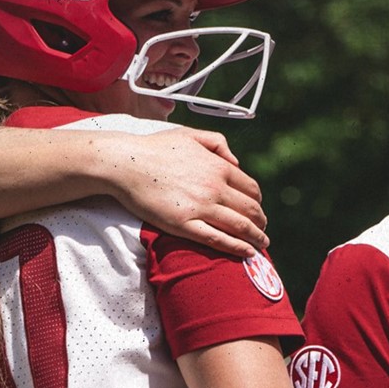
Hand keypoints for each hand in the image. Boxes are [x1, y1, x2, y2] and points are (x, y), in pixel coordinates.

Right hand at [110, 127, 268, 256]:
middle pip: (250, 209)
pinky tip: (247, 253)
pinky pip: (218, 240)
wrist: (125, 164)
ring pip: (239, 226)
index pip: (251, 188)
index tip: (258, 211)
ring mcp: (200, 207)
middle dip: (260, 222)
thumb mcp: (190, 134)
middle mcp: (215, 187)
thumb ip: (218, 143)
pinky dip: (237, 248)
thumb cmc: (155, 148)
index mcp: (218, 167)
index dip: (258, 202)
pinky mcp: (184, 225)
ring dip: (256, 238)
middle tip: (262, 231)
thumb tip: (236, 162)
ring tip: (261, 246)